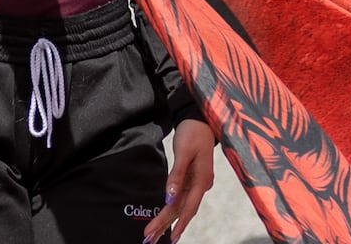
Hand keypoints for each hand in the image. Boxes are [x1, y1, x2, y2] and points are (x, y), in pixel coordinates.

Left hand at [143, 118, 214, 242]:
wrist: (200, 119)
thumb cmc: (193, 133)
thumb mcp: (184, 152)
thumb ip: (177, 176)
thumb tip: (169, 198)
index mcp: (202, 180)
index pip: (188, 207)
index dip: (177, 223)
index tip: (169, 238)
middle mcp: (201, 184)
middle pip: (182, 209)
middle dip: (166, 225)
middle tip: (149, 239)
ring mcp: (198, 183)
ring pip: (181, 205)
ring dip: (167, 221)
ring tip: (153, 235)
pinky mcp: (192, 179)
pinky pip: (181, 198)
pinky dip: (171, 209)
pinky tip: (165, 219)